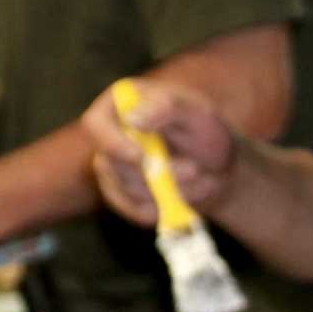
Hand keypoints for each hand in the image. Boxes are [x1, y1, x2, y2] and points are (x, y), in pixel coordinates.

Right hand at [80, 80, 237, 227]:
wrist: (217, 162)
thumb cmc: (205, 128)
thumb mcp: (196, 111)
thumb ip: (166, 107)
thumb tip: (132, 118)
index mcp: (119, 103)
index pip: (95, 124)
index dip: (112, 143)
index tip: (140, 157)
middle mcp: (108, 134)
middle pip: (110, 163)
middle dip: (154, 173)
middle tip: (195, 170)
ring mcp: (111, 165)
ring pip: (126, 188)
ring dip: (168, 190)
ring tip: (204, 180)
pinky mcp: (121, 193)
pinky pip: (132, 209)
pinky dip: (162, 207)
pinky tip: (187, 197)